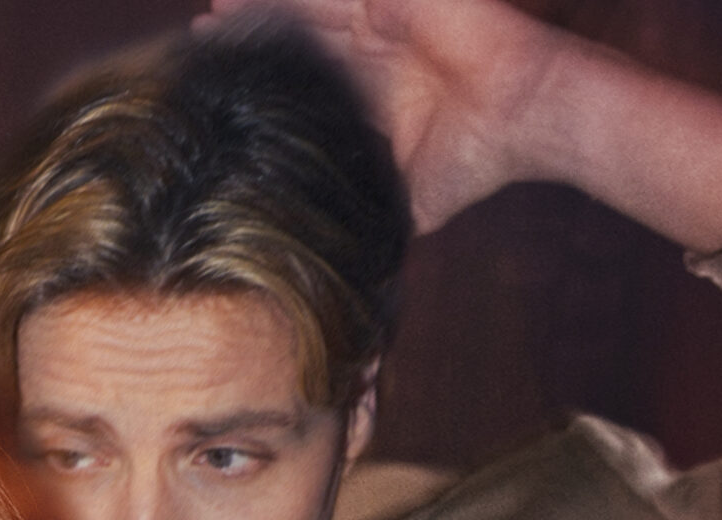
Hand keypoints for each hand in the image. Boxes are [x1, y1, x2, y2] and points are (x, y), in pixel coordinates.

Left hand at [205, 0, 721, 250]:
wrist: (524, 114)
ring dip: (254, 14)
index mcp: (361, 97)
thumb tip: (330, 289)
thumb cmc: (472, 162)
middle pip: (285, 44)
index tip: (209, 106)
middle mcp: (363, 57)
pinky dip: (286, 1)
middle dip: (242, 46)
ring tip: (210, 20)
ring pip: (298, 12)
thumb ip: (364, 226)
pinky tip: (245, 5)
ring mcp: (376, 21)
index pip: (293, 88)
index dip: (254, 93)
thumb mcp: (402, 205)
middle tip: (197, 54)